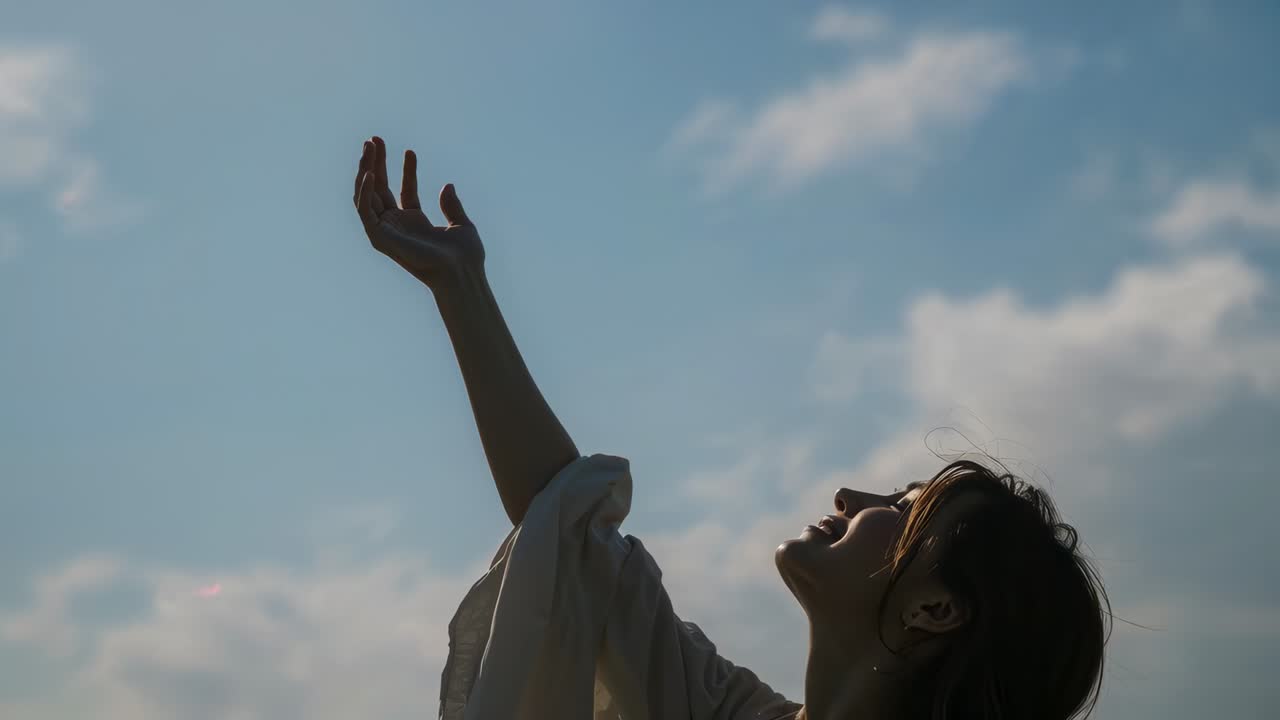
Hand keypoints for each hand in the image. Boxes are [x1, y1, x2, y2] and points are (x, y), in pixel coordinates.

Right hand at [353, 136, 484, 290]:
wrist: (461, 272)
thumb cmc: (465, 256)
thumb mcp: (462, 224)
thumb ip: (451, 205)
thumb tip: (448, 185)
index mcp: (416, 223)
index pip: (405, 191)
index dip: (408, 170)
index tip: (411, 151)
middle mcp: (398, 226)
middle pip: (381, 189)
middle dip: (377, 164)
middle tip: (375, 139)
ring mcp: (387, 231)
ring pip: (367, 195)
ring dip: (365, 170)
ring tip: (369, 146)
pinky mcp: (380, 237)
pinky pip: (364, 211)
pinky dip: (364, 192)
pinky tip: (369, 173)